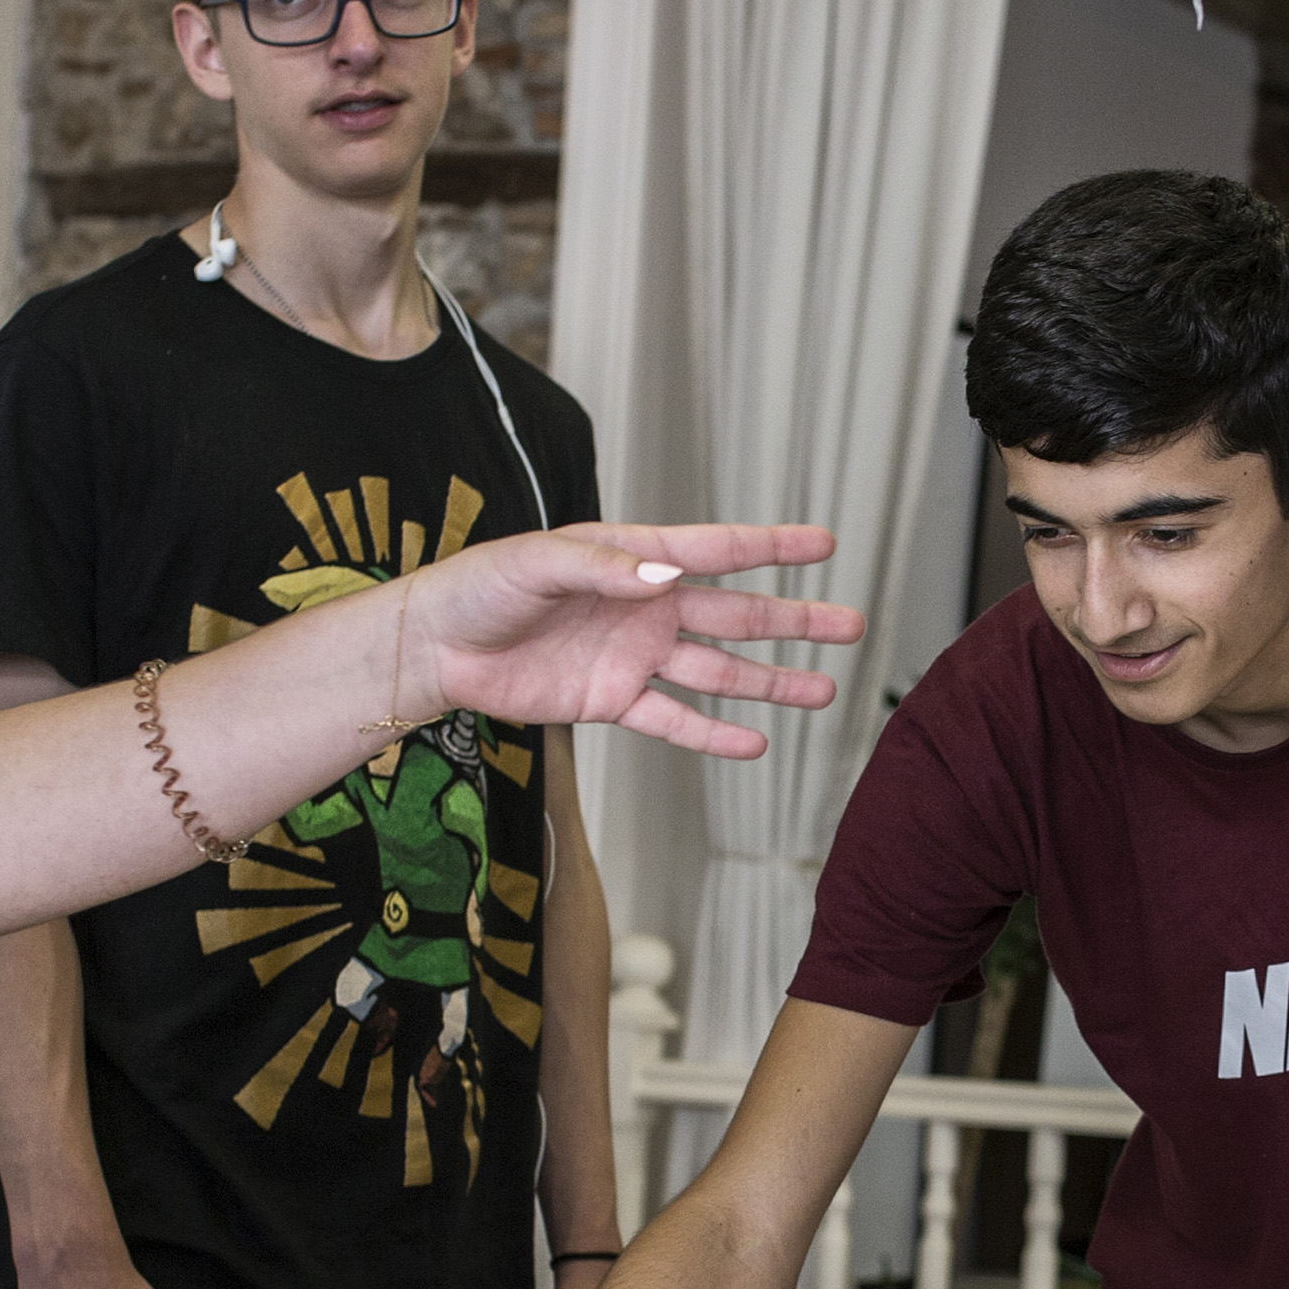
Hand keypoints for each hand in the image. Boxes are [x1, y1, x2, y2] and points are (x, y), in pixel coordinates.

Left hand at [413, 522, 861, 761]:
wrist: (437, 646)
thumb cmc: (481, 586)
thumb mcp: (538, 563)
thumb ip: (604, 567)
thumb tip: (667, 578)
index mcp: (636, 557)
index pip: (718, 550)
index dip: (773, 547)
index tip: (826, 543)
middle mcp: (647, 606)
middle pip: (737, 615)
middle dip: (795, 620)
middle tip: (851, 625)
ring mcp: (635, 656)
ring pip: (719, 671)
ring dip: (770, 682)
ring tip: (824, 690)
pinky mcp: (612, 701)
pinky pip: (674, 720)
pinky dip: (712, 734)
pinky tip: (755, 744)